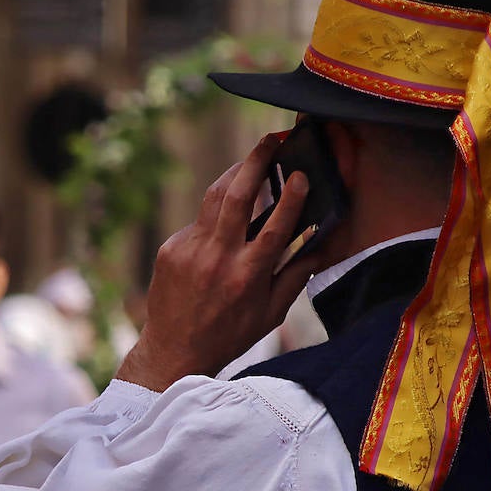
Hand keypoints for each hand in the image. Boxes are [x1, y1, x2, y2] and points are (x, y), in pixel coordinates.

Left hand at [116, 134, 334, 390]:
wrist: (174, 350)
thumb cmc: (229, 335)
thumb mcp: (270, 314)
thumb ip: (295, 276)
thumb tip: (320, 245)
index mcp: (248, 277)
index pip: (275, 227)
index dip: (291, 197)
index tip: (301, 174)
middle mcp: (218, 259)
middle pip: (238, 196)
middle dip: (256, 162)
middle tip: (270, 140)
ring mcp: (190, 251)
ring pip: (214, 198)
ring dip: (234, 174)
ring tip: (251, 160)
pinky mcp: (171, 249)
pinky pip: (199, 222)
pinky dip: (215, 215)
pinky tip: (226, 215)